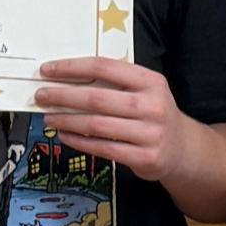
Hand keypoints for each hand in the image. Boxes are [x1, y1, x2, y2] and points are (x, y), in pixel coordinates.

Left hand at [34, 56, 189, 179]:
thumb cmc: (154, 115)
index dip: (71, 68)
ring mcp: (150, 134)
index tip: (47, 70)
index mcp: (150, 82)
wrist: (184, 150)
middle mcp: (152, 106)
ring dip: (67, 120)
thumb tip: (66, 79)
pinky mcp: (145, 157)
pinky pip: (103, 148)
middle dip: (62, 96)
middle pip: (97, 98)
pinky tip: (65, 135)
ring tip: (49, 117)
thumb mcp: (145, 91)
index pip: (104, 67)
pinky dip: (79, 141)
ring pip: (97, 125)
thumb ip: (115, 83)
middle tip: (41, 96)